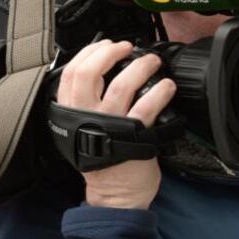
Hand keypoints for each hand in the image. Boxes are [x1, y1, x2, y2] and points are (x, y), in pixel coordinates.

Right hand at [57, 40, 176, 209]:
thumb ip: (85, 103)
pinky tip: (167, 86)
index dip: (89, 53)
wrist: (116, 193)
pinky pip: (147, 106)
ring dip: (141, 67)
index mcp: (70, 113)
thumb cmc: (104, 161)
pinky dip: (160, 91)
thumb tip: (103, 70)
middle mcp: (85, 117)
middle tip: (128, 48)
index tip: (106, 45)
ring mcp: (109, 125)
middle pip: (89, 73)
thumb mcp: (82, 130)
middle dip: (110, 53)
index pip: (70, 73)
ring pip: (121, 84)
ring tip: (153, 63)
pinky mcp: (134, 135)